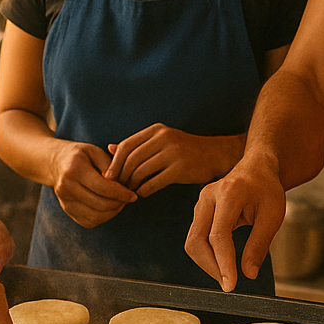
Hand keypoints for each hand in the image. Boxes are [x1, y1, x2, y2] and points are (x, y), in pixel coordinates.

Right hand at [49, 140, 135, 227]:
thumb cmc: (80, 156)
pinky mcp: (66, 210)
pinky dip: (103, 217)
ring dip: (113, 212)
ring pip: (96, 216)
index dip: (121, 193)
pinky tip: (110, 207)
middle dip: (119, 203)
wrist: (56, 163)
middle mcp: (66, 187)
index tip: (133, 194)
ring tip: (120, 202)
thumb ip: (109, 165)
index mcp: (74, 169)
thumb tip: (119, 183)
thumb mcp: (95, 151)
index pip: (103, 188)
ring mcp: (64, 201)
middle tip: (129, 198)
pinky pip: (89, 221)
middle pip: (100, 204)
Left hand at [105, 124, 242, 198]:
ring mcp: (173, 153)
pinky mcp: (180, 169)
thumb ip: (136, 145)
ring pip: (141, 172)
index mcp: (157, 130)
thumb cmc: (184, 150)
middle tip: (118, 187)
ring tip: (130, 191)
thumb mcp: (160, 141)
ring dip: (132, 185)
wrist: (215, 155)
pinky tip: (143, 193)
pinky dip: (144, 190)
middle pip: (132, 159)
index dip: (114, 162)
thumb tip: (109, 148)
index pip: (127, 145)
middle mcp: (164, 138)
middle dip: (121, 176)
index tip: (108, 176)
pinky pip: (154, 183)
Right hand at [186, 154, 285, 291]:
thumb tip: (249, 274)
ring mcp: (201, 203)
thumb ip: (259, 245)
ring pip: (192, 242)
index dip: (223, 263)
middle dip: (211, 267)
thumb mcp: (273, 216)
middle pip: (197, 240)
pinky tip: (222, 263)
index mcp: (229, 194)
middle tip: (229, 284)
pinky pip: (196, 238)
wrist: (257, 169)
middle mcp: (208, 196)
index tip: (231, 285)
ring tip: (227, 275)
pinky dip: (206, 255)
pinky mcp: (199, 211)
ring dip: (207, 263)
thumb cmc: (267, 189)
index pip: (219, 235)